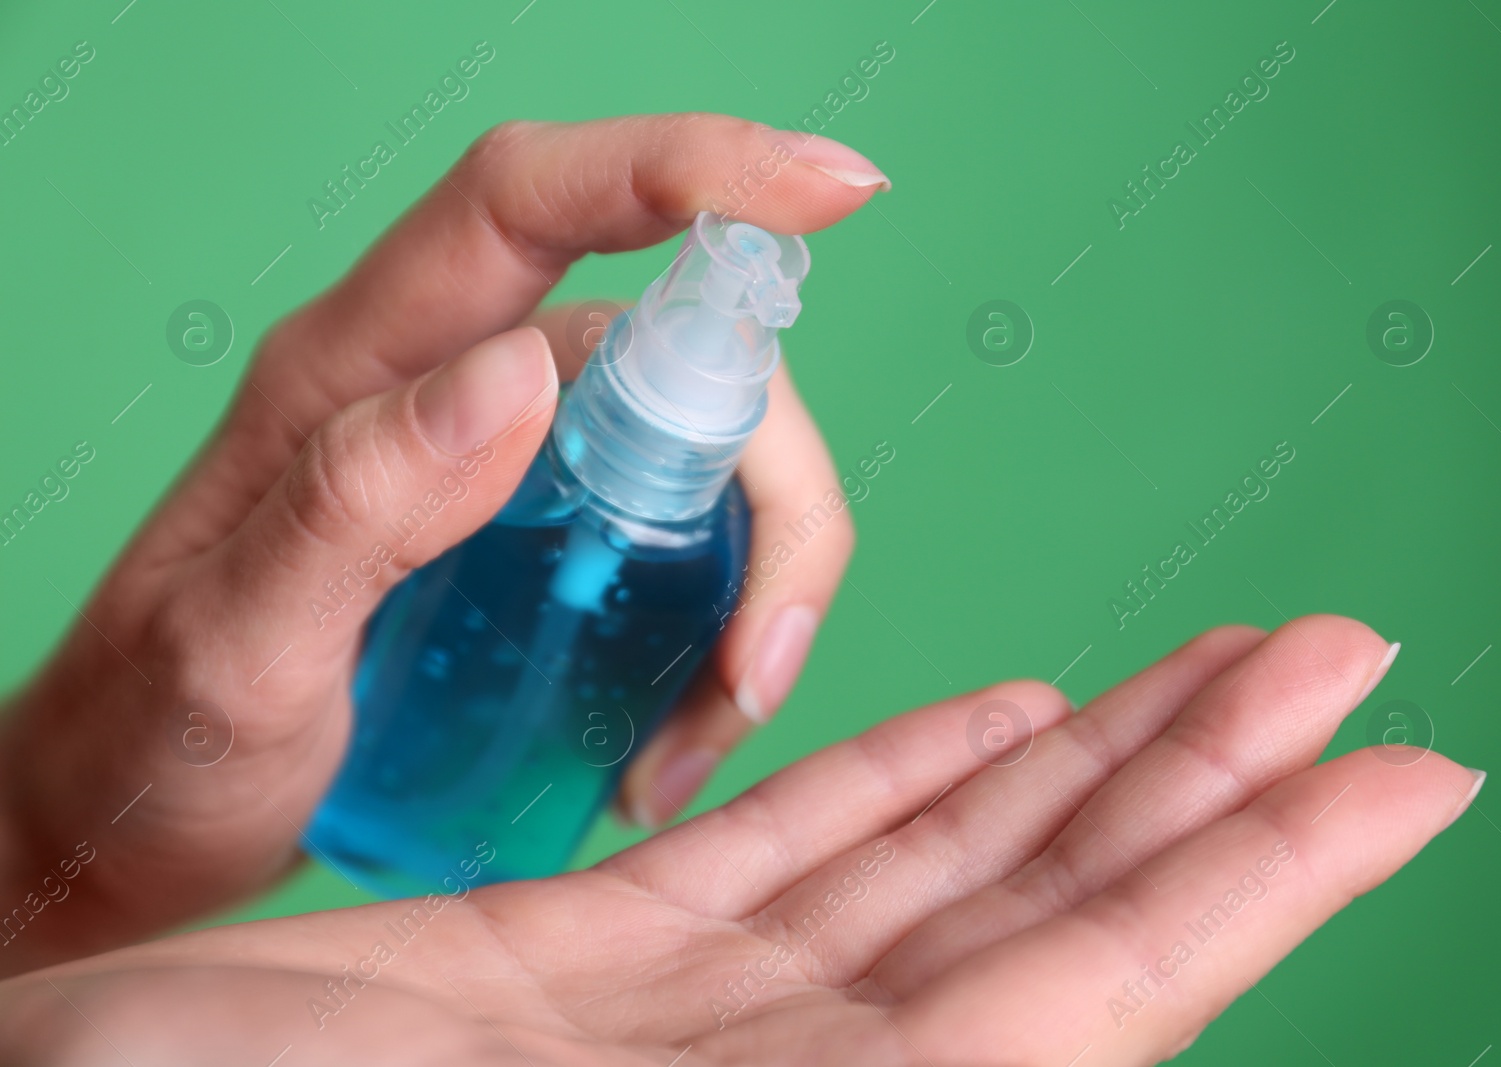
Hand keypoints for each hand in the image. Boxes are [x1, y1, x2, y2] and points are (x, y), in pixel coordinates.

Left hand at [0, 114, 886, 971]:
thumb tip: (522, 371)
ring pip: (705, 455)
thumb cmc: (151, 742)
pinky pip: (683, 538)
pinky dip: (718, 635)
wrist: (125, 823)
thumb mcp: (231, 651)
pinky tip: (673, 736)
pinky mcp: (542, 538)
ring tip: (694, 740)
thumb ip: (353, 506)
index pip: (527, 203)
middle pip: (676, 357)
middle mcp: (447, 388)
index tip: (831, 190)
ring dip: (753, 588)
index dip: (684, 167)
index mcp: (352, 370)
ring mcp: (507, 462)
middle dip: (770, 496)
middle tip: (754, 671)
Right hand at [1, 618, 1481, 1064]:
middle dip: (1202, 782)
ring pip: (930, 875)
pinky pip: (780, 861)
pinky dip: (898, 780)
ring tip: (1210, 670)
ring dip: (1079, 764)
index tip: (1405, 772)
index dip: (1254, 887)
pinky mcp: (575, 973)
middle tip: (1338, 653)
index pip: (1083, 1009)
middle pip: (1039, 925)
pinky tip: (993, 719)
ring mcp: (677, 1038)